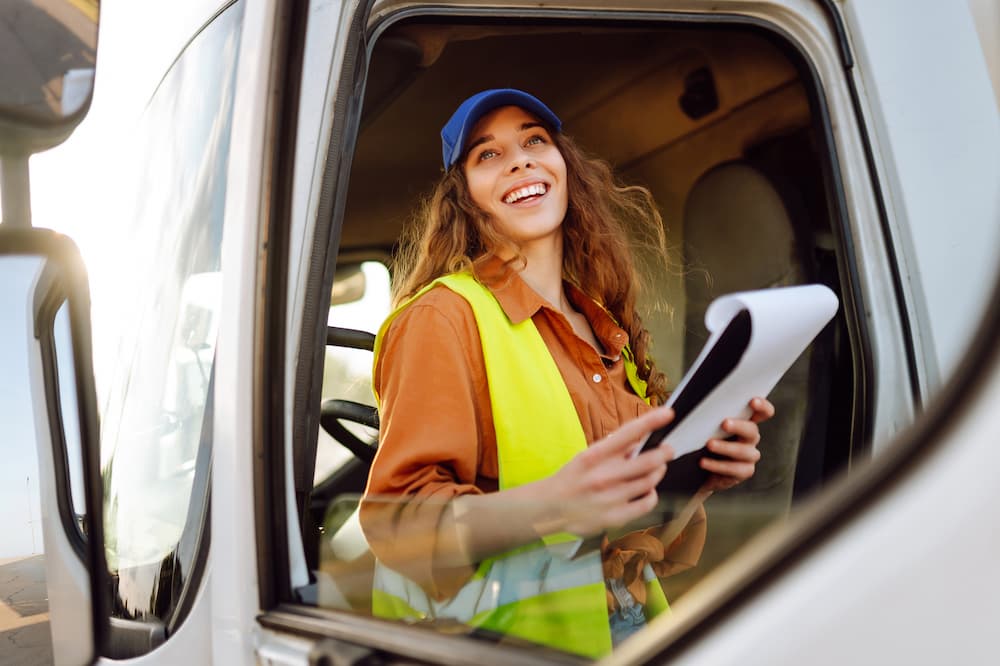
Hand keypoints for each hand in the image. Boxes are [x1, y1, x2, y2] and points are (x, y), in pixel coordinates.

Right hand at [545, 406, 675, 536]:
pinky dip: (651, 494)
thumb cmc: (571, 479)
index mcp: (595, 455)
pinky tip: (646, 491)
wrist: (549, 508)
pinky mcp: (616, 517)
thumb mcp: (587, 457)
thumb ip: (612, 449)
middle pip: (648, 461)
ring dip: (658, 472)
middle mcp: (603, 475)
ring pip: (650, 481)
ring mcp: (611, 497)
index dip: (651, 421)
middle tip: (668, 450)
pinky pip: (647, 503)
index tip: (667, 414)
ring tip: (656, 469)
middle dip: (664, 453)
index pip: (628, 433)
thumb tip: (640, 438)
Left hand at [699, 397, 774, 492]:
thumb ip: (702, 413)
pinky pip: (734, 469)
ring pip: (744, 451)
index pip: (763, 412)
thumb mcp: (701, 424)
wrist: (697, 468)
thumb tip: (684, 404)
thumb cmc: (699, 438)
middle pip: (752, 430)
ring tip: (709, 444)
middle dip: (739, 426)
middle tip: (724, 423)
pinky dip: (718, 465)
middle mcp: (750, 437)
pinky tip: (703, 462)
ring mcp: (749, 455)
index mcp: (745, 420)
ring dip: (726, 447)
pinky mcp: (743, 471)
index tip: (752, 401)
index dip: (762, 406)